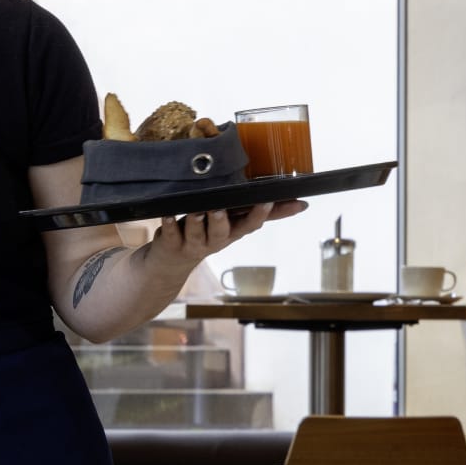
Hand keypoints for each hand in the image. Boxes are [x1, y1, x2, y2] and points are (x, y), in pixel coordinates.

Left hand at [146, 199, 307, 267]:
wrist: (172, 263)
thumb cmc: (207, 233)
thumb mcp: (234, 222)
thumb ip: (260, 212)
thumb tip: (298, 202)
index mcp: (232, 232)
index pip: (251, 223)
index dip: (263, 214)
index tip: (271, 201)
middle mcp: (215, 240)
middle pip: (223, 231)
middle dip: (223, 220)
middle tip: (222, 208)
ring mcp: (193, 243)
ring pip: (196, 233)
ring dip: (196, 222)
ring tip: (197, 210)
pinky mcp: (172, 244)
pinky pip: (170, 234)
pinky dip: (168, 225)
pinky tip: (167, 215)